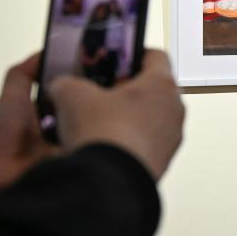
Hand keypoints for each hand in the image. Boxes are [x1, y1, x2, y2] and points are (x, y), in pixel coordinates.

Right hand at [50, 49, 184, 180]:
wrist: (109, 182)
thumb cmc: (105, 134)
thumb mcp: (72, 94)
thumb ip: (67, 82)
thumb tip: (62, 86)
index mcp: (162, 84)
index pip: (155, 55)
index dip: (133, 53)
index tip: (117, 57)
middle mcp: (174, 109)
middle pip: (152, 89)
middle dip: (124, 89)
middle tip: (99, 91)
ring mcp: (171, 138)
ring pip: (149, 118)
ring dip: (126, 117)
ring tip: (95, 122)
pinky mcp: (161, 162)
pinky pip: (145, 143)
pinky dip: (127, 141)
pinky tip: (102, 146)